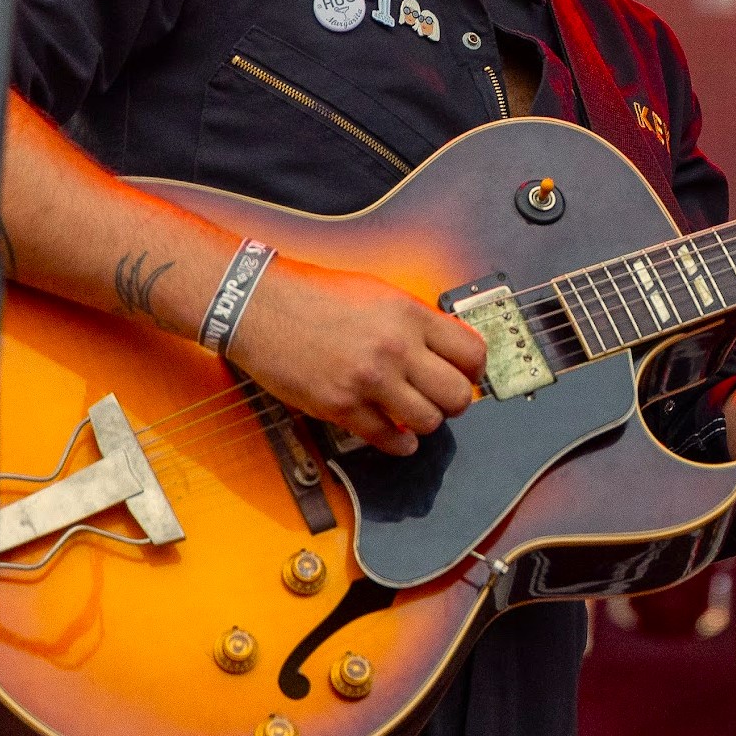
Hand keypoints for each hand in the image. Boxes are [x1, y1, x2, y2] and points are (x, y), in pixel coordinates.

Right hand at [226, 257, 488, 455]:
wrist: (260, 307)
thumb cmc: (313, 295)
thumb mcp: (378, 292)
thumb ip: (415, 320)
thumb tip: (447, 347)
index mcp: (409, 314)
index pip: (471, 352)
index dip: (475, 369)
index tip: (469, 374)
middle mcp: (395, 348)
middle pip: (457, 395)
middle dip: (455, 401)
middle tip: (445, 399)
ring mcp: (369, 380)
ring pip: (428, 421)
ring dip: (426, 422)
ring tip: (415, 413)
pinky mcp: (341, 406)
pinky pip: (388, 438)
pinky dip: (399, 442)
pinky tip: (398, 435)